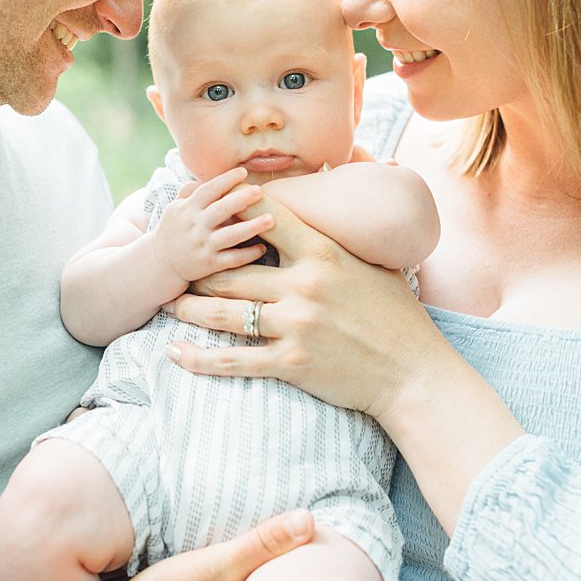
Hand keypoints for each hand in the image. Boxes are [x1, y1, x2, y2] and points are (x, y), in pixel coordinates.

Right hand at [152, 167, 272, 283]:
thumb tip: (205, 176)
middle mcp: (196, 227)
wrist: (160, 263)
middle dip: (240, 199)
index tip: (243, 172)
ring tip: (271, 219)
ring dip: (251, 227)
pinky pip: (232, 259)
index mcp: (188, 209)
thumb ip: (190, 193)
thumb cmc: (174, 230)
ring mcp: (203, 246)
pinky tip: (263, 248)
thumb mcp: (175, 209)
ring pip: (230, 236)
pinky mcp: (210, 264)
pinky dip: (247, 254)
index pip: (207, 191)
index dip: (225, 180)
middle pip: (220, 210)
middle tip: (259, 190)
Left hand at [163, 192, 454, 420]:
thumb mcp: (375, 266)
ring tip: (168, 304)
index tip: (209, 208)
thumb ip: (342, 241)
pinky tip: (175, 353)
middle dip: (197, 268)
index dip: (232, 211)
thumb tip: (330, 213)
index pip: (266, 219)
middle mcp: (304, 285)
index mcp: (324, 254)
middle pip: (230, 270)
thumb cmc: (398, 317)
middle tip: (177, 266)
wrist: (413, 372)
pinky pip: (232, 360)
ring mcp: (296, 325)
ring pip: (221, 312)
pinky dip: (198, 359)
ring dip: (187, 308)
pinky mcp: (291, 362)